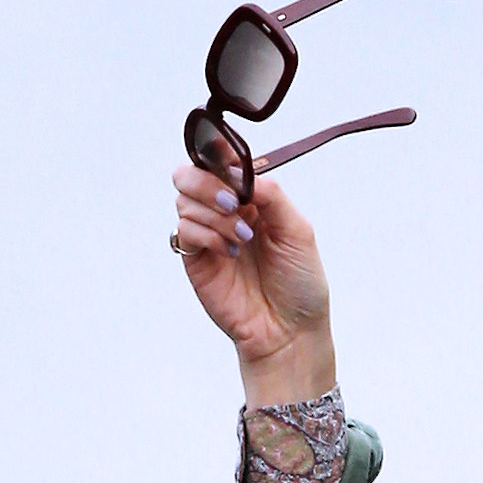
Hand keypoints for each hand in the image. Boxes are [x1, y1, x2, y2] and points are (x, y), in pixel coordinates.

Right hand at [171, 159, 337, 403]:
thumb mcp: (298, 230)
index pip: (219, 161)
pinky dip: (205, 233)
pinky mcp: (196, 260)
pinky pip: (183, 230)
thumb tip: (238, 171)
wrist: (290, 331)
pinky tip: (229, 251)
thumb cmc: (300, 284)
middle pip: (189, 174)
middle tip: (232, 203)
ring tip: (242, 238)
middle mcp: (224, 213)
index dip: (215, 151)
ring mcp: (207, 236)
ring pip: (184, 199)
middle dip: (206, 181)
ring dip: (213, 213)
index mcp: (250, 199)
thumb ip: (271, 193)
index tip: (224, 156)